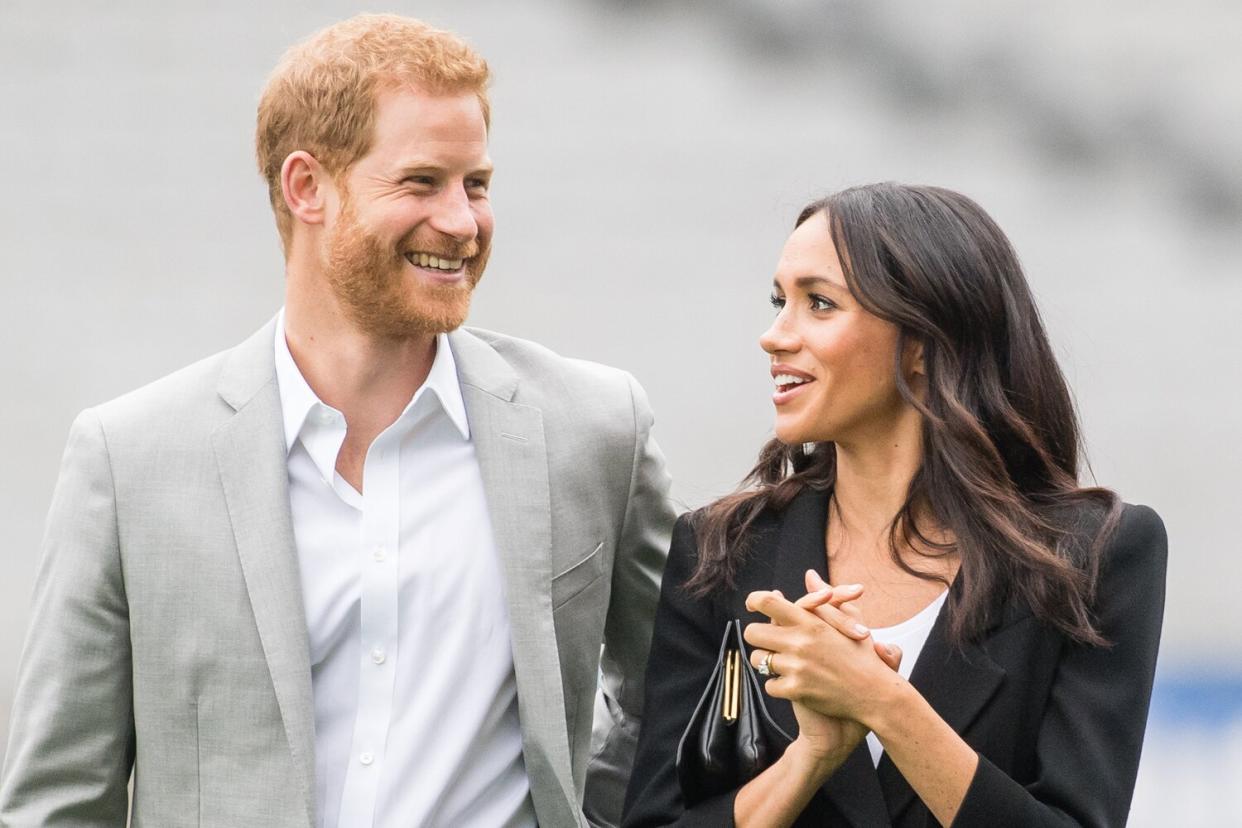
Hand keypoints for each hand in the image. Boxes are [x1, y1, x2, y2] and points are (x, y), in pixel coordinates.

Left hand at [744, 586, 901, 724]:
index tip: (752, 605)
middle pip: (752, 632)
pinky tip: (791, 683)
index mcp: (811, 622)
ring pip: (758, 660)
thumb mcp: (849, 621)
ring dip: (766, 663)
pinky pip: (769, 685)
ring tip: (781, 663)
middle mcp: (800, 642)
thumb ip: (825, 597)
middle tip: (767, 641)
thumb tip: (810, 574)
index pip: (768, 602)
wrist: (875, 695)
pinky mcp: (796, 690)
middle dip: (757, 637)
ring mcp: (796, 667)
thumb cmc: (863, 656)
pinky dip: (778, 686)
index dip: (754, 600)